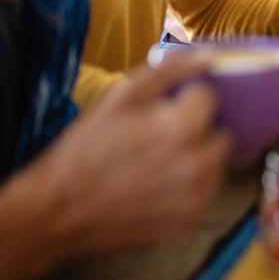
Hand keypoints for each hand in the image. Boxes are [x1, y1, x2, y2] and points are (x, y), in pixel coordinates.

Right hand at [36, 53, 231, 252]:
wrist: (58, 208)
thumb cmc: (86, 147)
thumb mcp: (122, 96)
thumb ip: (171, 71)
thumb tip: (209, 57)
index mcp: (185, 126)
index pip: (210, 99)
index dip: (186, 101)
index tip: (164, 111)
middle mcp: (199, 163)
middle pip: (219, 134)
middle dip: (197, 132)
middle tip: (161, 138)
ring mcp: (197, 196)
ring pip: (215, 166)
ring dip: (196, 161)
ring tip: (157, 164)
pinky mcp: (189, 222)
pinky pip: (203, 196)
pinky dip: (188, 190)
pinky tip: (156, 188)